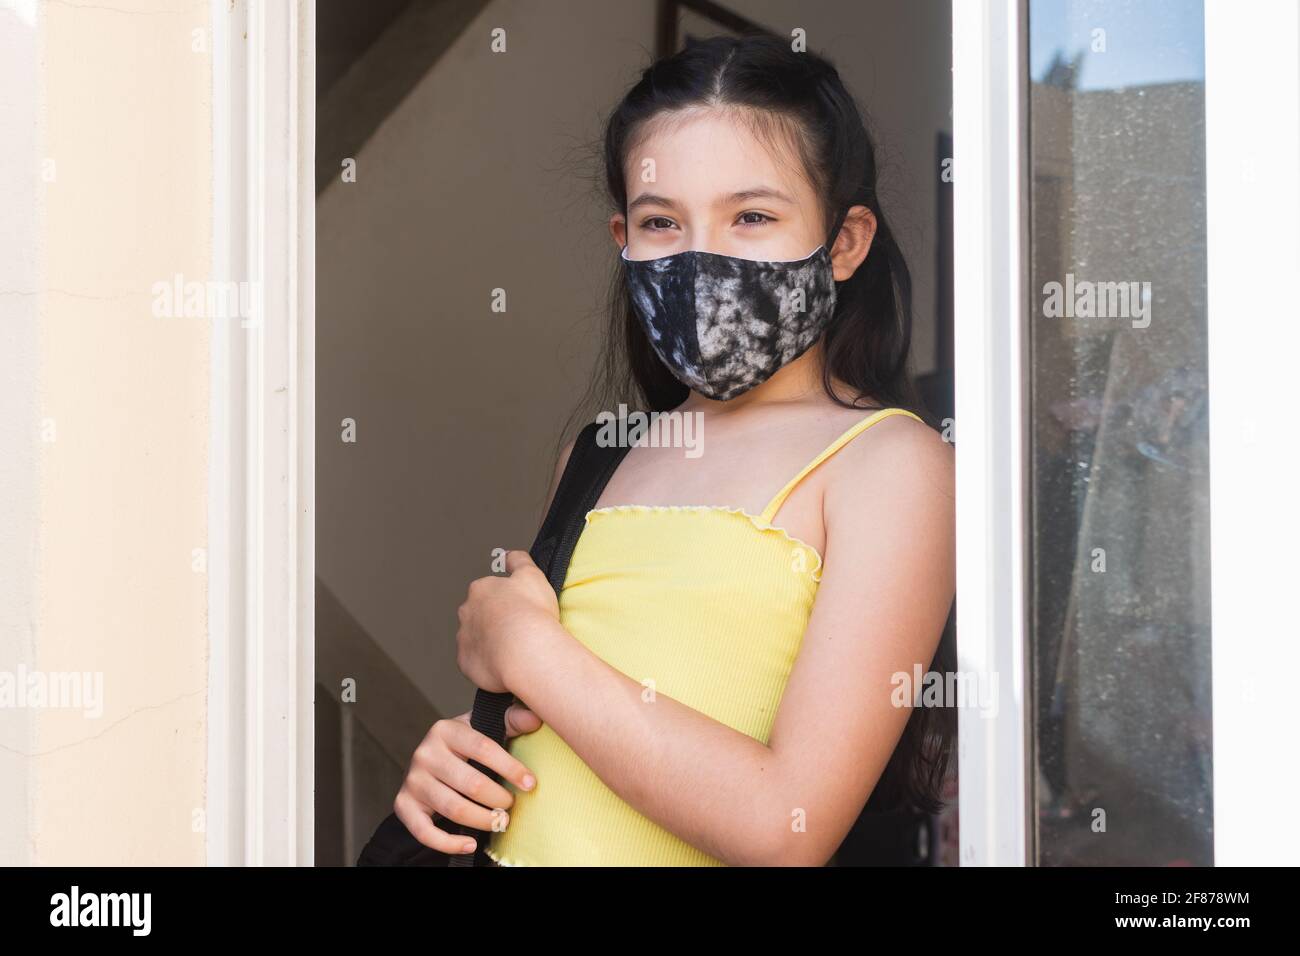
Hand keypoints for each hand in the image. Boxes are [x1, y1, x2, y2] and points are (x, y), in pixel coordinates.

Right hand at [392, 704, 542, 854]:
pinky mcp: (403, 804)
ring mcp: (413, 780)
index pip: (483, 747)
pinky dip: (448, 842)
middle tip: (511, 806)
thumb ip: (510, 721)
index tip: (530, 784)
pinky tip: (470, 844)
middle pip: (470, 782)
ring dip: (482, 820)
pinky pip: (424, 831)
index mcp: (446, 730)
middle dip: (498, 799)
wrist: (428, 762)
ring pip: (453, 807)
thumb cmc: (463, 746)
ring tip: (500, 822)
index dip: (510, 768)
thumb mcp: (482, 727)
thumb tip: (535, 718)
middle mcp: (424, 753)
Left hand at [455, 550, 559, 693]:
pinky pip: (475, 661)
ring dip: (490, 642)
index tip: (519, 608)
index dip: (505, 600)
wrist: (526, 651)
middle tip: (517, 629)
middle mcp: (467, 612)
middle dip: (494, 621)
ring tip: (513, 648)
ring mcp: (464, 638)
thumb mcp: (532, 574)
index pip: (488, 591)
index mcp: (481, 590)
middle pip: (478, 614)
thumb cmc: (531, 614)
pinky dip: (487, 662)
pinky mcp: (465, 662)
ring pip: (475, 638)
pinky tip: (505, 662)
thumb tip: (509, 555)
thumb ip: (518, 560)